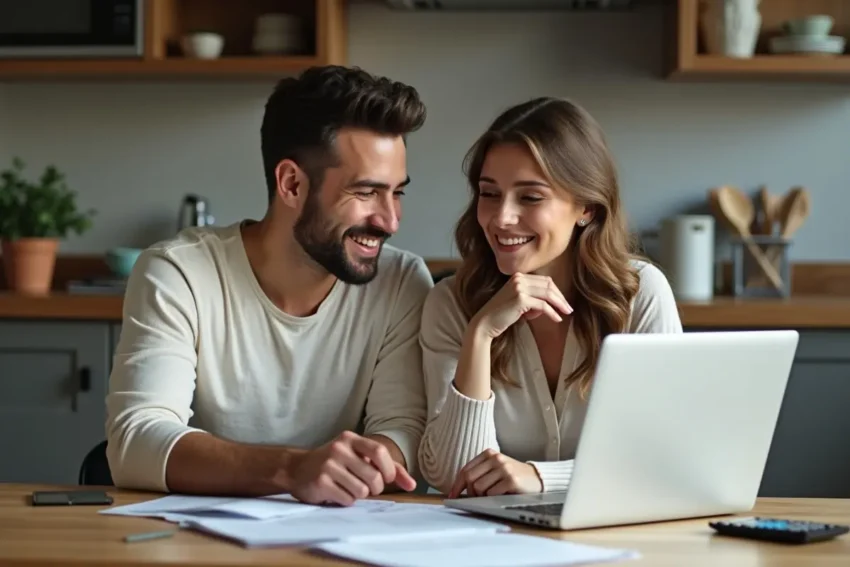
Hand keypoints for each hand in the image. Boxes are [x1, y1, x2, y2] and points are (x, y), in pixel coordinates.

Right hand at [287, 431, 415, 505]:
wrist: (297, 469)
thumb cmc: (336, 464)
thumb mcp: (359, 457)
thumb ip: (388, 468)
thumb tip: (412, 484)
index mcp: (351, 439)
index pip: (379, 451)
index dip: (388, 469)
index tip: (387, 478)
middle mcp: (339, 449)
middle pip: (373, 476)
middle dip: (375, 488)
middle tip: (367, 487)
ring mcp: (328, 465)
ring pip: (361, 490)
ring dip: (359, 495)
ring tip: (349, 488)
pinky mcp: (320, 482)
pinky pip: (347, 499)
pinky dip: (347, 501)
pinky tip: (338, 493)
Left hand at [448, 449, 542, 497]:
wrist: (536, 478)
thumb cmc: (512, 476)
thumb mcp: (495, 469)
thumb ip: (480, 473)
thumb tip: (459, 489)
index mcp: (488, 454)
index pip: (465, 470)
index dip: (457, 485)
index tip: (452, 496)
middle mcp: (495, 458)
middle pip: (469, 478)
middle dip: (469, 492)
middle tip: (475, 499)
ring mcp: (503, 468)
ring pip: (479, 487)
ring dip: (482, 497)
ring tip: (492, 496)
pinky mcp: (511, 480)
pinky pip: (491, 493)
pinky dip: (492, 498)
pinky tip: (501, 496)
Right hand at [472, 273, 572, 338]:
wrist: (485, 323)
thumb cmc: (502, 315)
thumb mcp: (518, 301)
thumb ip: (532, 296)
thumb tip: (552, 302)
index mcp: (518, 276)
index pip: (544, 280)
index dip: (556, 291)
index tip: (563, 302)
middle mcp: (519, 278)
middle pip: (548, 285)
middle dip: (560, 297)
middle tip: (569, 308)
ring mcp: (519, 287)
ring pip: (548, 294)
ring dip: (559, 304)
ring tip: (567, 313)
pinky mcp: (521, 299)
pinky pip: (543, 305)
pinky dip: (552, 313)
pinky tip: (557, 319)